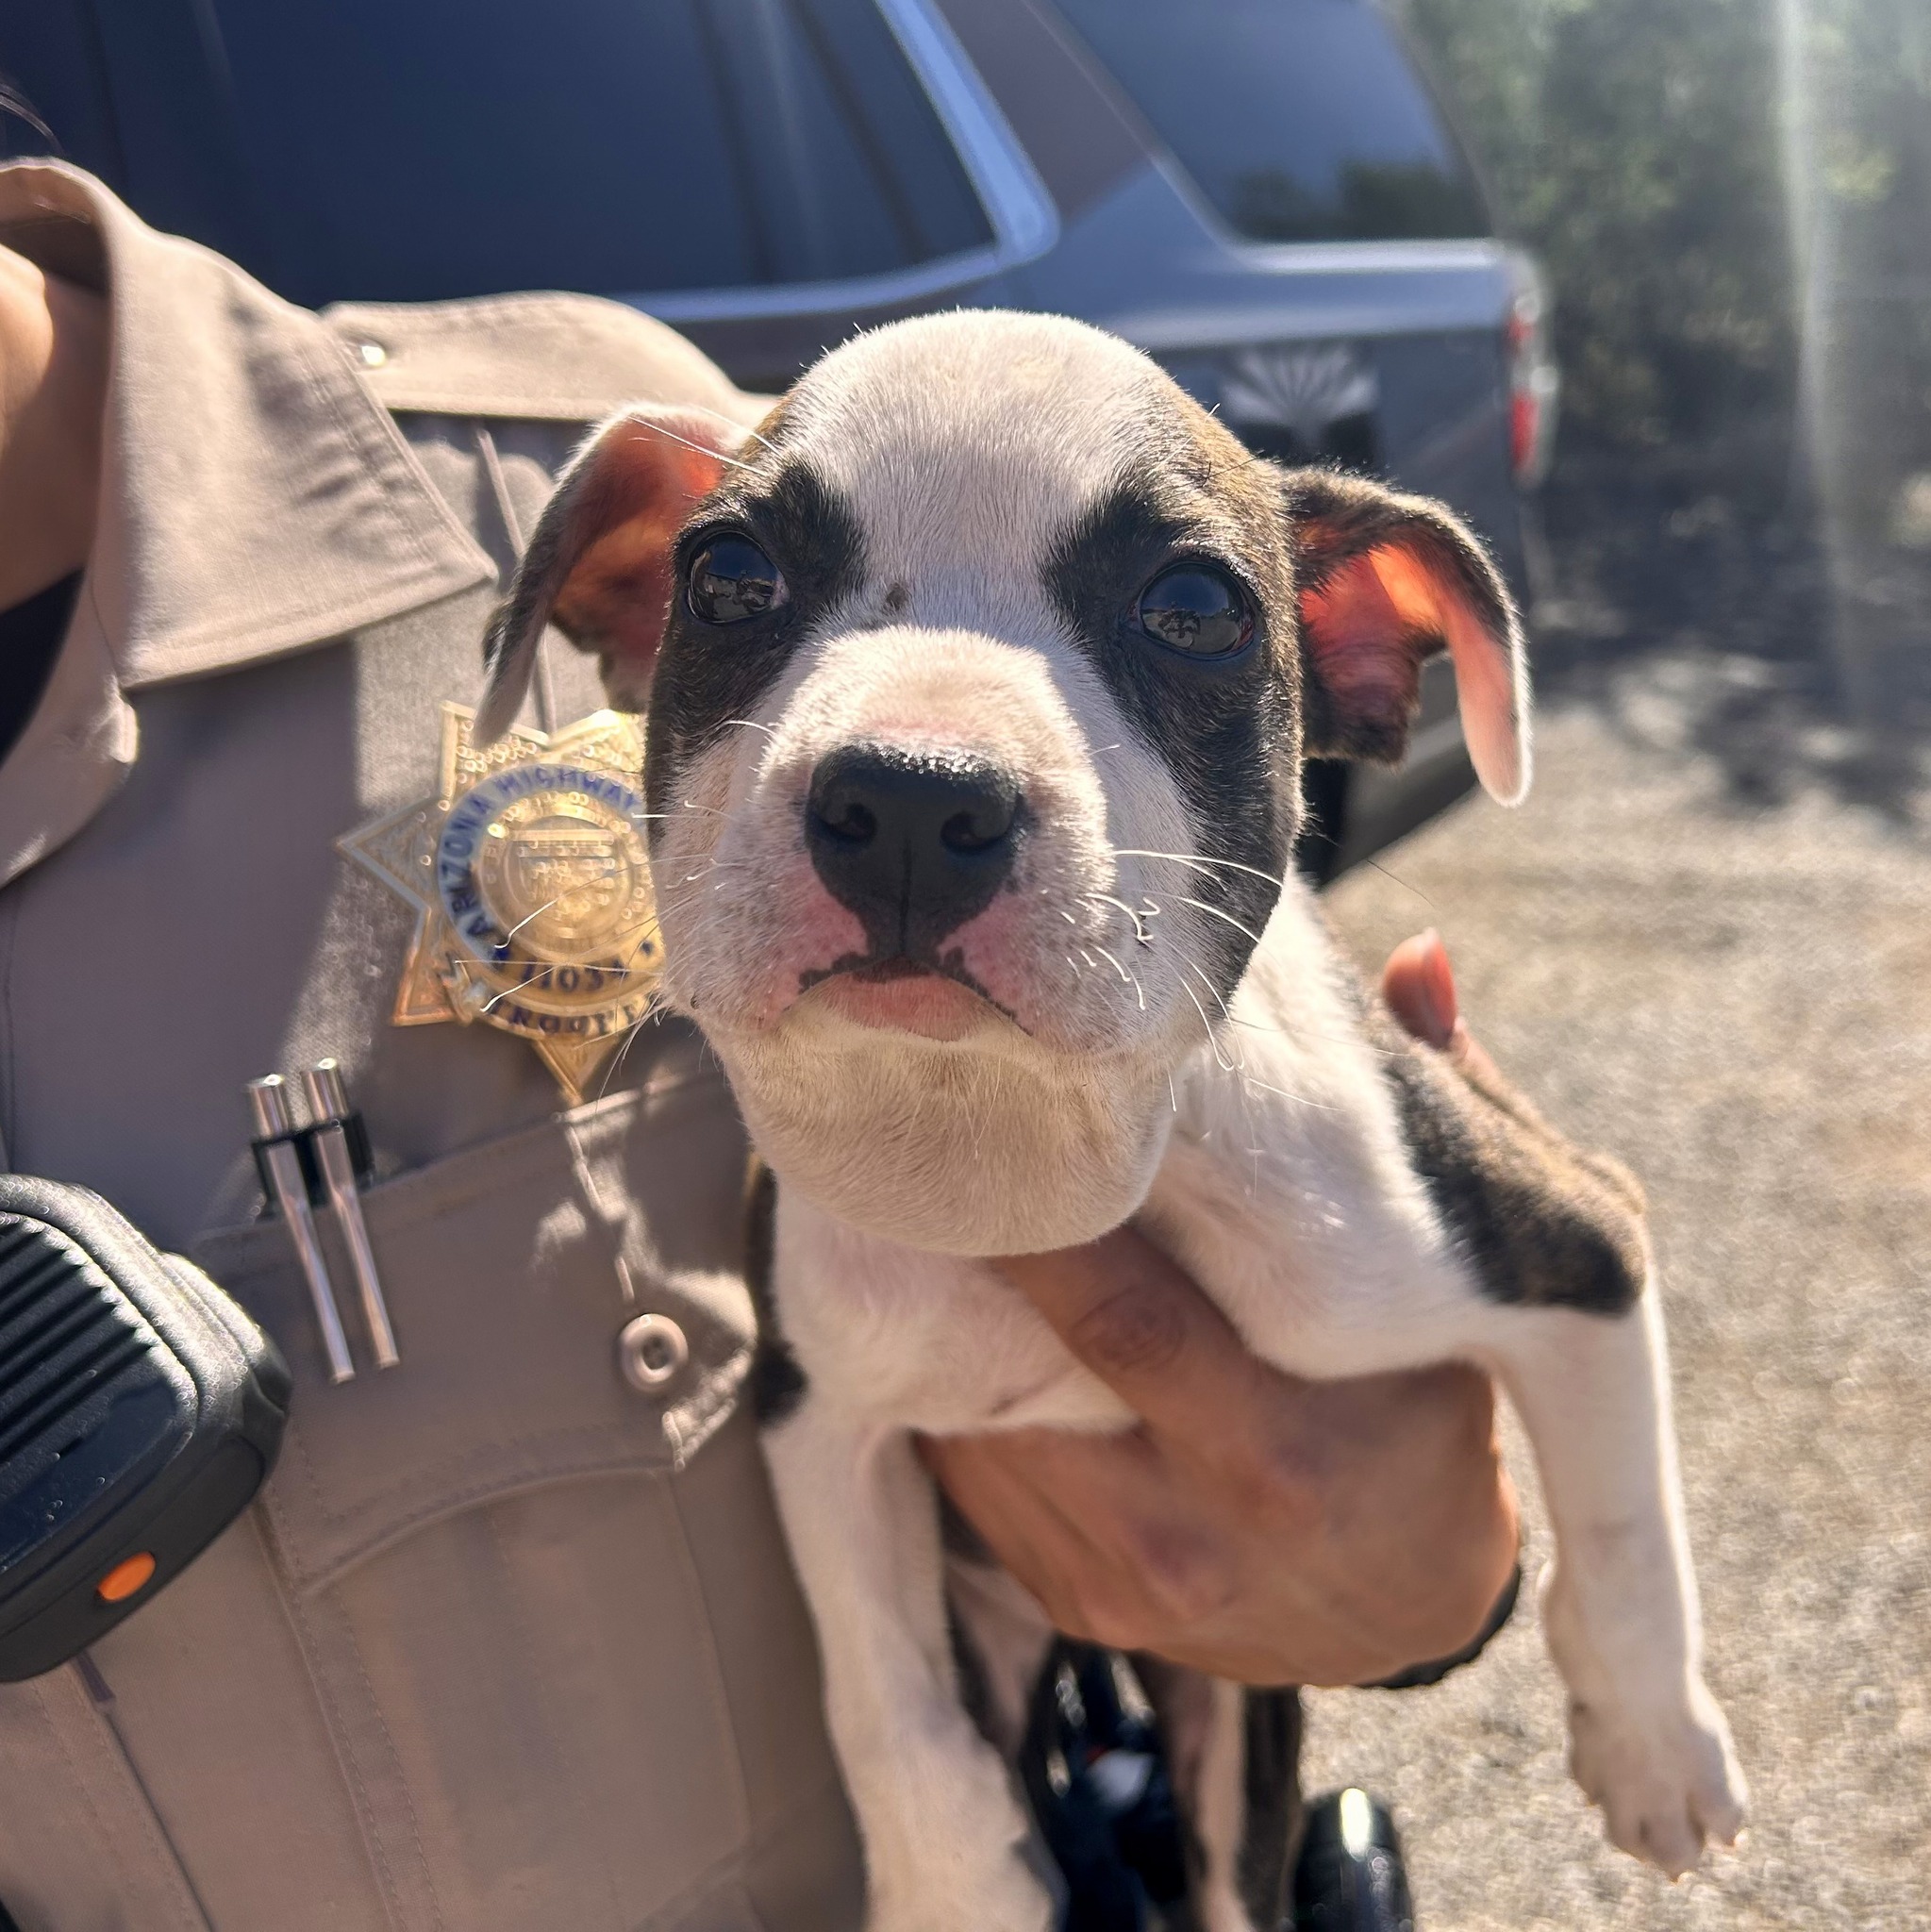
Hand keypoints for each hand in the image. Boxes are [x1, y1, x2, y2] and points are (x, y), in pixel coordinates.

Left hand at [922, 930, 1519, 1686]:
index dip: (1045, 1217)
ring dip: (941, 1313)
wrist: (1406, 1620)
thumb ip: (1442, 1127)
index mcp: (1284, 1454)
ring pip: (980, 1423)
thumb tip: (1418, 956)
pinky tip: (943, 1311)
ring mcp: (1120, 1582)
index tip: (999, 1115)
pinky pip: (975, 1481)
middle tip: (922, 1133)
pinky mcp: (1072, 1604)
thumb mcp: (1457, 1298)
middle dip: (969, 1242)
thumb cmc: (1429, 1423)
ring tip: (912, 1202)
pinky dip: (952, 1394)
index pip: (1126, 1317)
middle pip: (1031, 1360)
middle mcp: (1189, 1532)